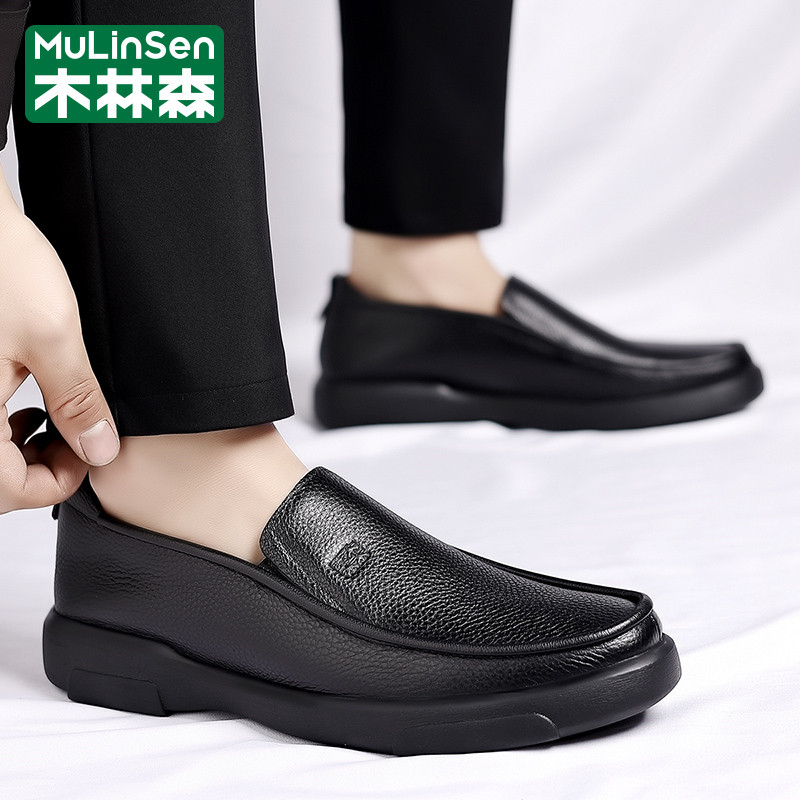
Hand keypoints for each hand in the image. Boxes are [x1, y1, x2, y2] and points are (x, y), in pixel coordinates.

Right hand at [1, 179, 118, 513]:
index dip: (59, 482)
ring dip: (20, 446)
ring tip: (52, 416)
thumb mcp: (52, 337)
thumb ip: (78, 401)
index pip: (9, 491)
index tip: (92, 455)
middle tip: (74, 437)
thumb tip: (100, 449)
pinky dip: (3, 421)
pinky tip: (27, 397)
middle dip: (38, 467)